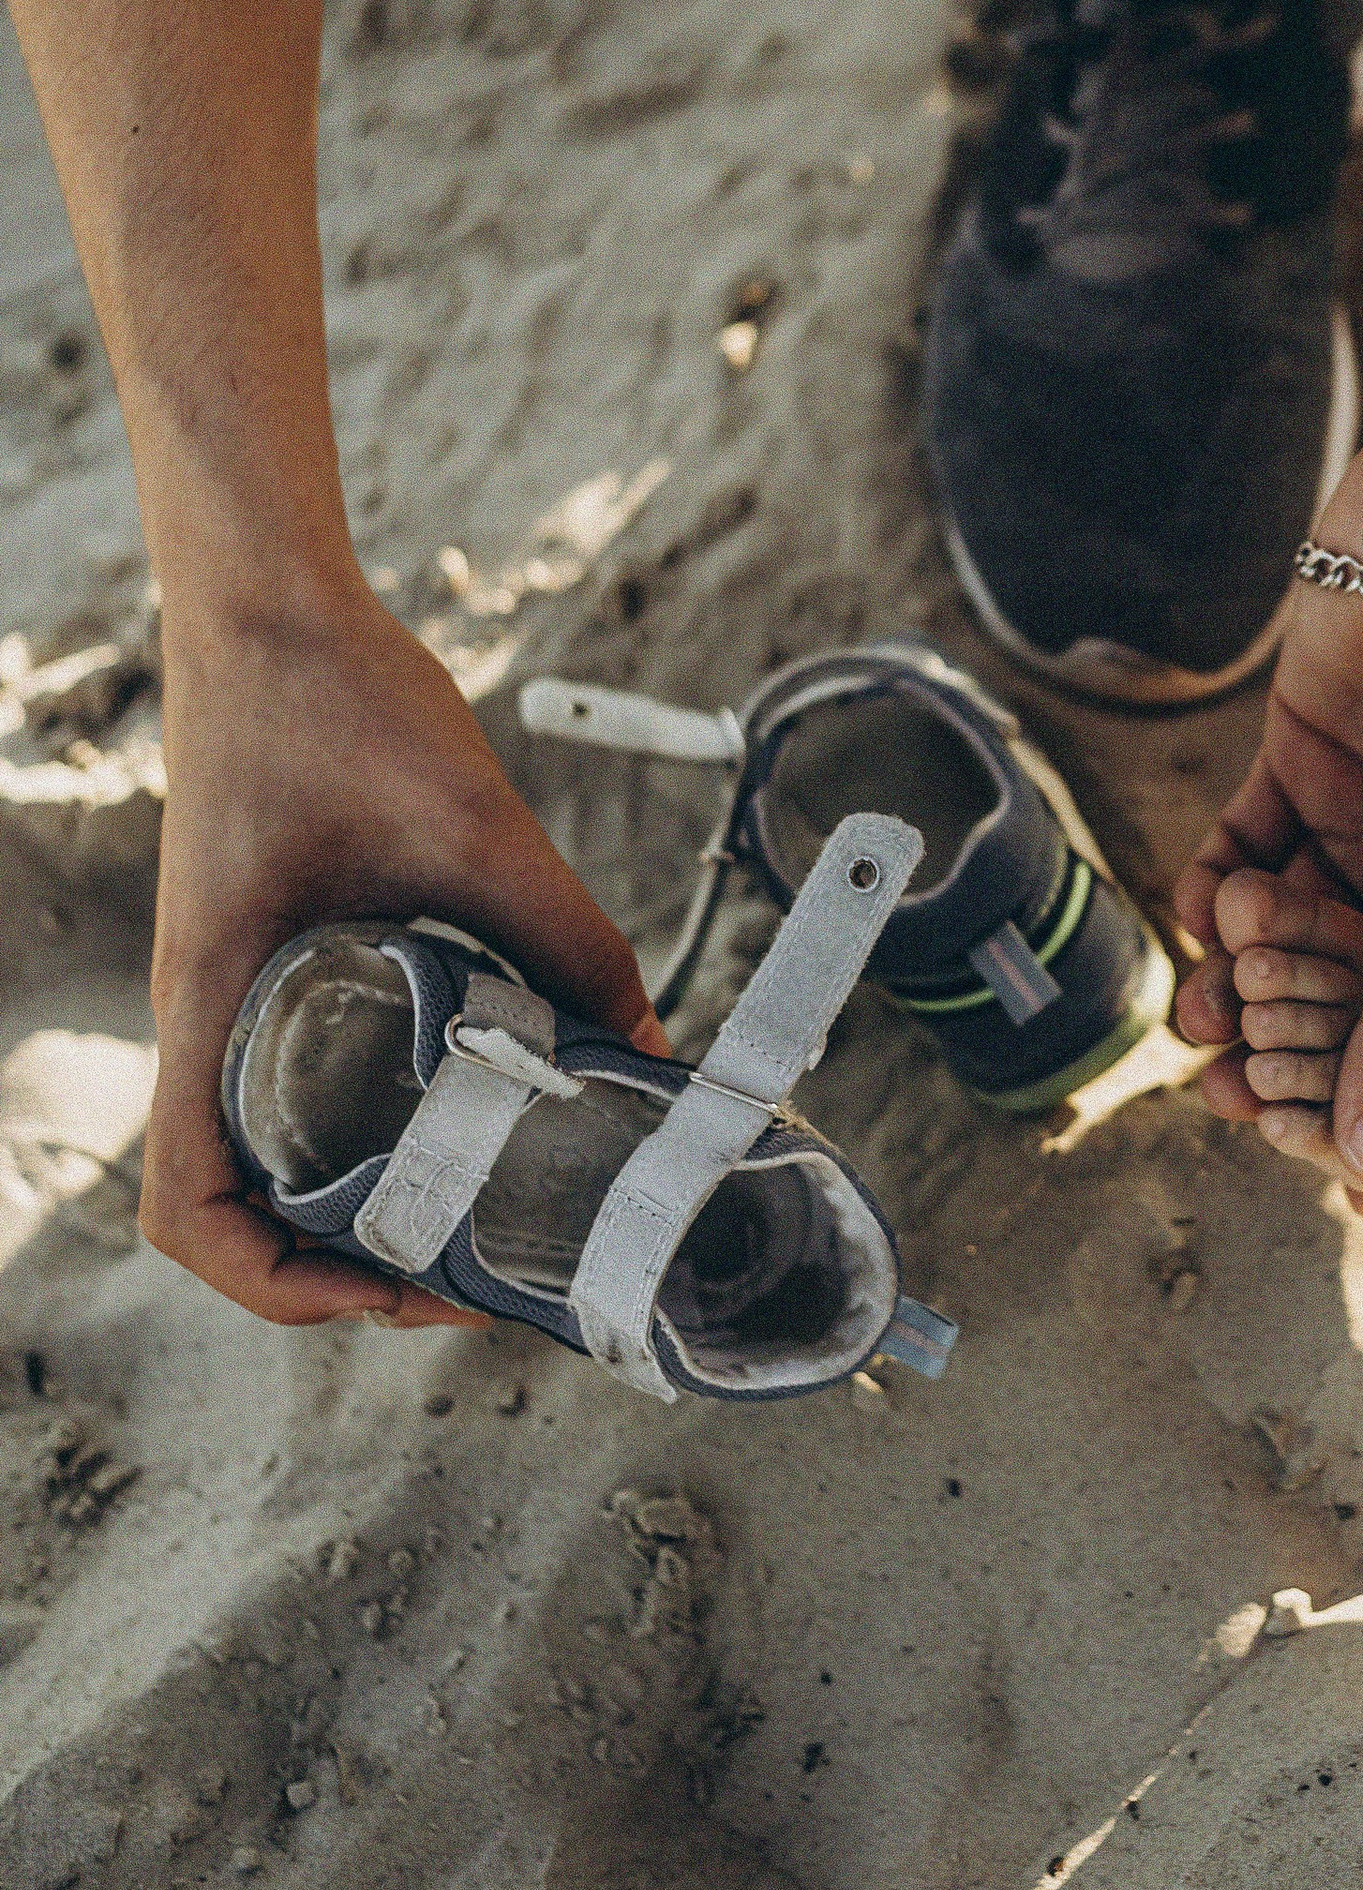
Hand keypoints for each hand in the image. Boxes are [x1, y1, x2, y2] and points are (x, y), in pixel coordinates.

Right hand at [145, 578, 660, 1327]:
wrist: (271, 602)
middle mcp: (207, 1014)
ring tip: (473, 1220)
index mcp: (212, 1001)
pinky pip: (292, 1076)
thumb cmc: (330, 695)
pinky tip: (459, 1114)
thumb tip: (648, 1041)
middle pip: (233, 1205)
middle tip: (467, 1276)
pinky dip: (359, 1125)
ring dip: (348, 1205)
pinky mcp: (271, 955)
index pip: (187, 1206)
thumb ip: (565, 934)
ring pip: (263, 1149)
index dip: (275, 1282)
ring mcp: (233, 990)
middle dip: (337, 1267)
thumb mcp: (472, 825)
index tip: (385, 1287)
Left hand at [1173, 438, 1362, 1188]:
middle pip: (1361, 984)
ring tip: (1201, 1009)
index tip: (1337, 1170)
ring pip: (1297, 923)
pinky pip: (1254, 847)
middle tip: (1229, 1091)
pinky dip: (1221, 881)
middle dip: (1295, 1035)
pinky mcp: (1311, 759)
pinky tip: (1197, 909)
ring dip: (1245, 965)